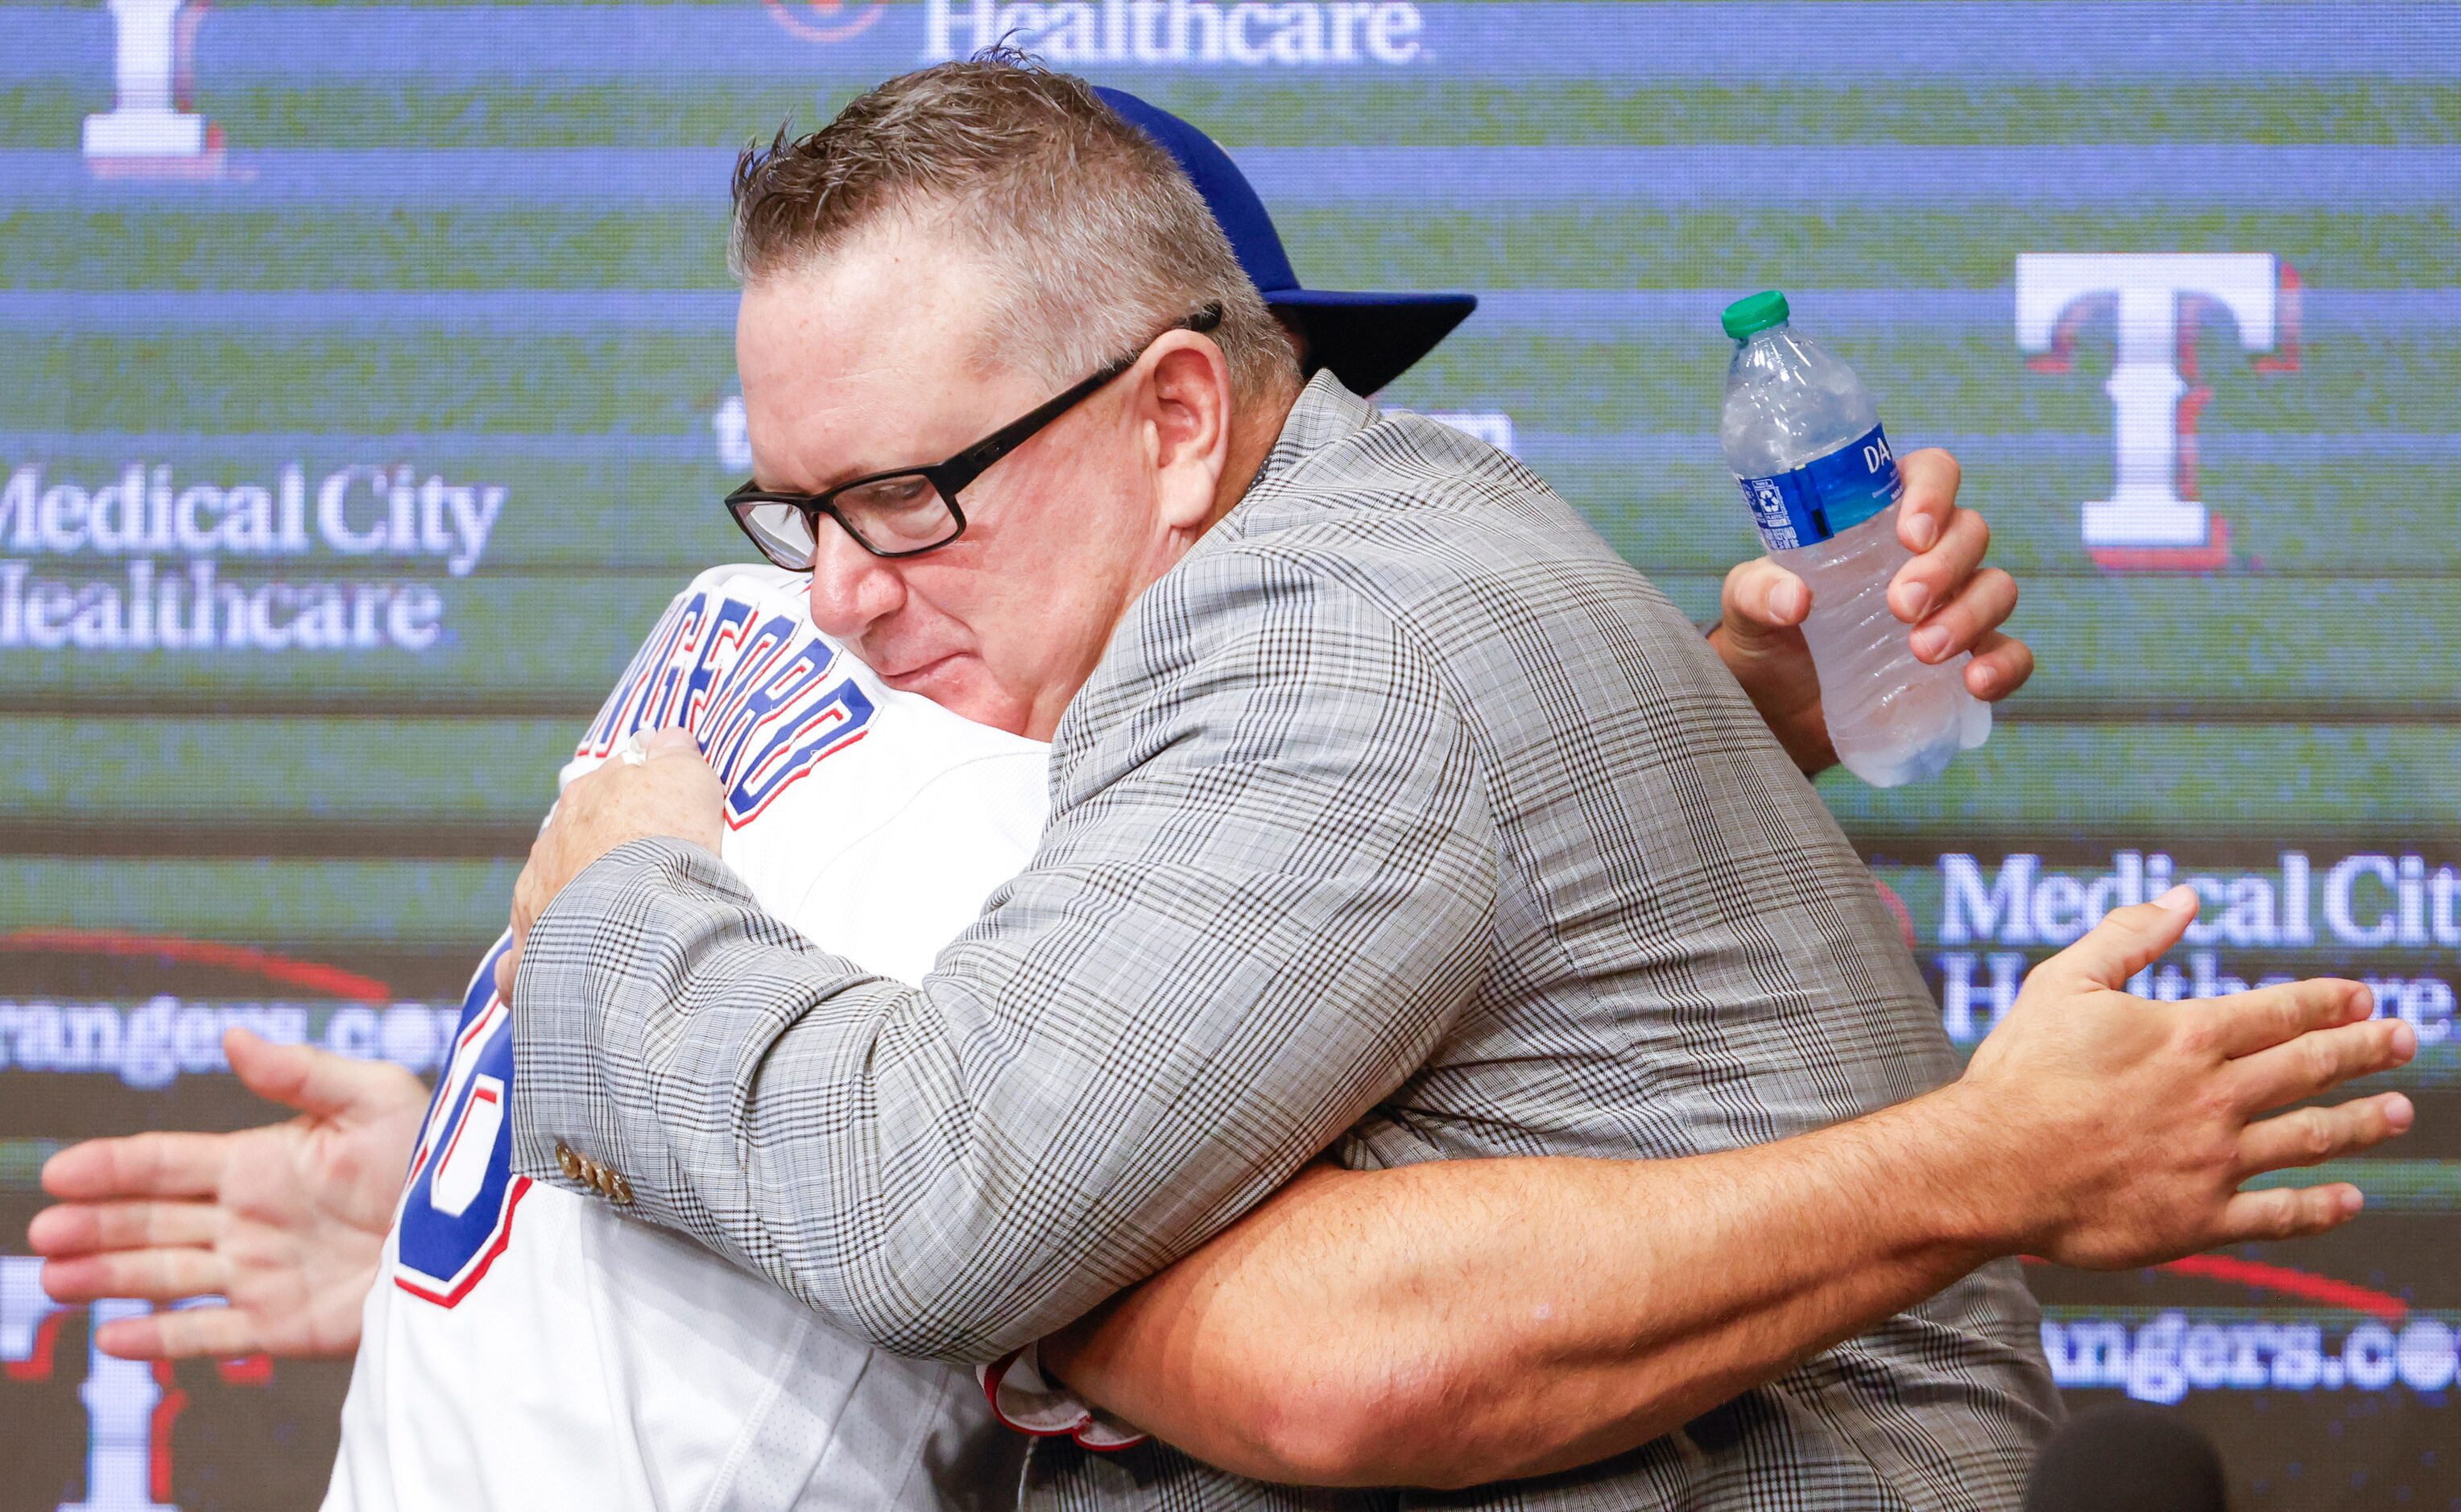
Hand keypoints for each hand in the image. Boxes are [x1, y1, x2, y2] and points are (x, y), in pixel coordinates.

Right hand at [27, 1028, 428, 1358]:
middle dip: (94, 1225)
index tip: (61, 1171)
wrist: (477, 1232)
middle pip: (152, 1221)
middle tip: (43, 1233)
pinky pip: (210, 1335)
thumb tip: (234, 1039)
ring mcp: (260, 1273)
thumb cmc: (434, 1156)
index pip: (167, 1163)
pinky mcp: (282, 1324)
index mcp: (261, 1162)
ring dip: (107, 1277)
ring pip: (165, 1276)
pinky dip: (161, 1339)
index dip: (112, 1166)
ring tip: (54, 1280)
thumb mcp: (375, 1099)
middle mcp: (249, 1219)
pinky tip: (112, 1338)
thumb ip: (301, 1073)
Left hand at [496, 727, 722, 1001]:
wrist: (633, 912)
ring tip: (619, 933)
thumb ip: (677, 755)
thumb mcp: (688, 779)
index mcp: (585, 801)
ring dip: (575, 909)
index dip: (634, 805)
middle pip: (573, 844)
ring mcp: (535, 902)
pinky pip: (522, 967)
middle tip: (646, 877)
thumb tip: (669, 739)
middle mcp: (550, 846)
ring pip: (549, 899)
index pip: (604, 792)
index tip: (659, 822)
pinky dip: (536, 972)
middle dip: (600, 856)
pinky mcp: (529, 960)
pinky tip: (561, 980)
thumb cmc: (664, 843)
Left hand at [1711, 449, 2031, 773]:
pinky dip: (2005, 664)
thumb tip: (1794, 601)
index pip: (1930, 474)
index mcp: (1878, 521)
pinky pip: (2012, 653)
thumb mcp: (1744, 608)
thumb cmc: (1765, 637)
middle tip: (1901, 605)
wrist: (1776, 712)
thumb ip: (1757, 593)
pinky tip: (1976, 681)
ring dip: (1971, 614)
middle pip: (1969, 532)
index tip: (1911, 534)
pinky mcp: (1962, 663)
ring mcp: (1951, 608)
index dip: (1933, 492)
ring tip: (1923, 650)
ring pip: (1997, 587)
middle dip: (1944, 565)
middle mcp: (1924, 556)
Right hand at [1950, 886, 2415, 1268]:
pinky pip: (2279, 1214)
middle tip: (2404, 1040)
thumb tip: (2184, 898)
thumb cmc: (2020, 1072)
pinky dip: (2322, 1207)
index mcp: (2187, 1035)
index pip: (2281, 1012)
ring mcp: (2214, 1161)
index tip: (2364, 998)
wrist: (1991, 1166)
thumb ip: (2128, 937)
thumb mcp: (2063, 982)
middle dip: (2366, 1050)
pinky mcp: (2199, 1219)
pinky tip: (2350, 1199)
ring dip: (2362, 1122)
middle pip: (2312, 1068)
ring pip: (2311, 1138)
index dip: (2329, 1002)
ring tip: (2397, 1112)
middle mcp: (2215, 1096)